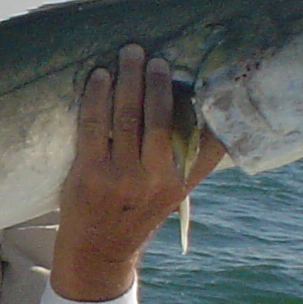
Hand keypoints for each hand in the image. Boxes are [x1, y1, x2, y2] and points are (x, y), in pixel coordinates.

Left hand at [50, 46, 222, 300]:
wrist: (98, 250)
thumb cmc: (137, 212)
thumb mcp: (173, 193)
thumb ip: (191, 159)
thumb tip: (212, 113)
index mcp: (180, 182)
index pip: (203, 141)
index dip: (209, 108)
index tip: (212, 78)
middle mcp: (155, 180)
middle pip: (161, 119)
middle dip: (158, 83)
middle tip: (156, 57)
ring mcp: (121, 177)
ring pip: (128, 117)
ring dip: (129, 80)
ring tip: (130, 53)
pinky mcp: (90, 173)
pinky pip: (95, 125)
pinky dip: (97, 97)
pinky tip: (100, 77)